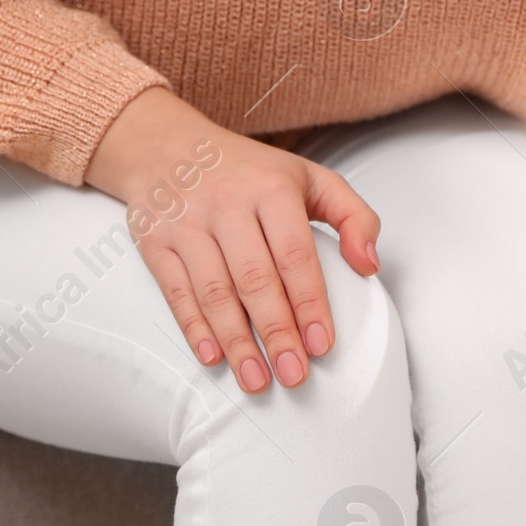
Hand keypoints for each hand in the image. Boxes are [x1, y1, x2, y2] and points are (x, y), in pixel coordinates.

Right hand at [86, 86, 378, 392]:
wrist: (169, 146)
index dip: (309, 302)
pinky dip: (194, 327)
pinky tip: (213, 356)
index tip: (321, 343)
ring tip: (257, 379)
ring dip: (237, 341)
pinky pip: (176, 291)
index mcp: (271, 187)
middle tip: (294, 373)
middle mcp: (227, 203)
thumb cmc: (250, 171)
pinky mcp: (156, 240)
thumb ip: (353, 216)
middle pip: (255, 278)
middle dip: (277, 332)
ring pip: (215, 291)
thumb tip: (370, 265)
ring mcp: (188, 222)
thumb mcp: (311, 177)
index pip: (295, 254)